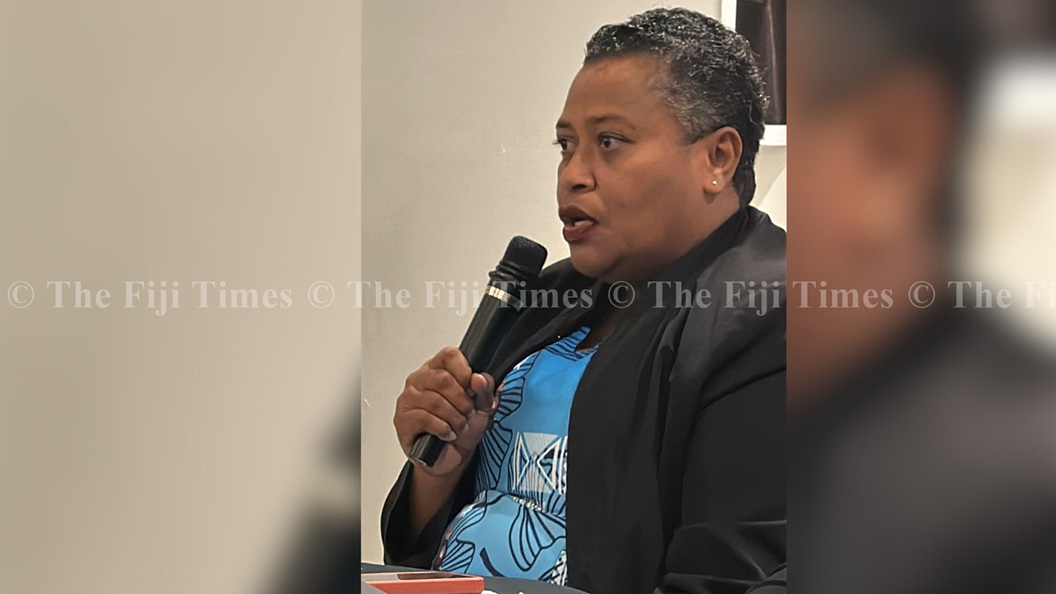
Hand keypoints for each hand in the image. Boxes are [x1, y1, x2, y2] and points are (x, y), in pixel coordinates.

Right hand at [393, 346, 497, 477]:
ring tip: (458, 426)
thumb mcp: (483, 407)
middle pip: (443, 379)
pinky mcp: (403, 419)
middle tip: (467, 413)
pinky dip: (443, 429)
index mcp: (438, 369)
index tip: (472, 389)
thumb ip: (485, 390)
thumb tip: (479, 378)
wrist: (450, 457)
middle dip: (463, 401)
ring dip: (455, 418)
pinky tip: (446, 433)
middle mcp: (420, 380)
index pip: (449, 355)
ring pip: (435, 401)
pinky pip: (425, 419)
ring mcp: (408, 399)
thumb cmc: (462, 427)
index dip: (465, 372)